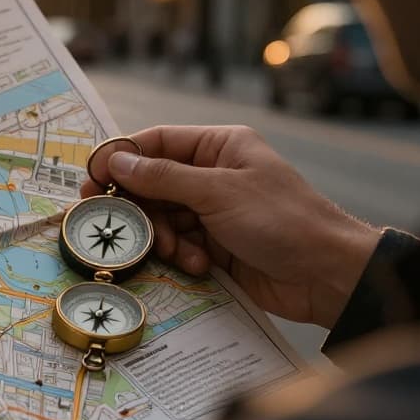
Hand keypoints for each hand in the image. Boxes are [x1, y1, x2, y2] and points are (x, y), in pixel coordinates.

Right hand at [81, 125, 380, 328]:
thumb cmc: (283, 221)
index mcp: (219, 148)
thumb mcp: (219, 192)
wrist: (327, 276)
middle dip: (138, 206)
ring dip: (163, 237)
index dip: (121, 159)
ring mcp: (213, 212)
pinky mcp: (215, 245)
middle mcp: (212, 175)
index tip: (92, 179)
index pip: (156, 143)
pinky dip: (181, 255)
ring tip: (179, 251)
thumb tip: (116, 160)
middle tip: (111, 222)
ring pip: (161, 218)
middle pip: (152, 184)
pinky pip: (178, 245)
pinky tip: (199, 264)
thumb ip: (163, 177)